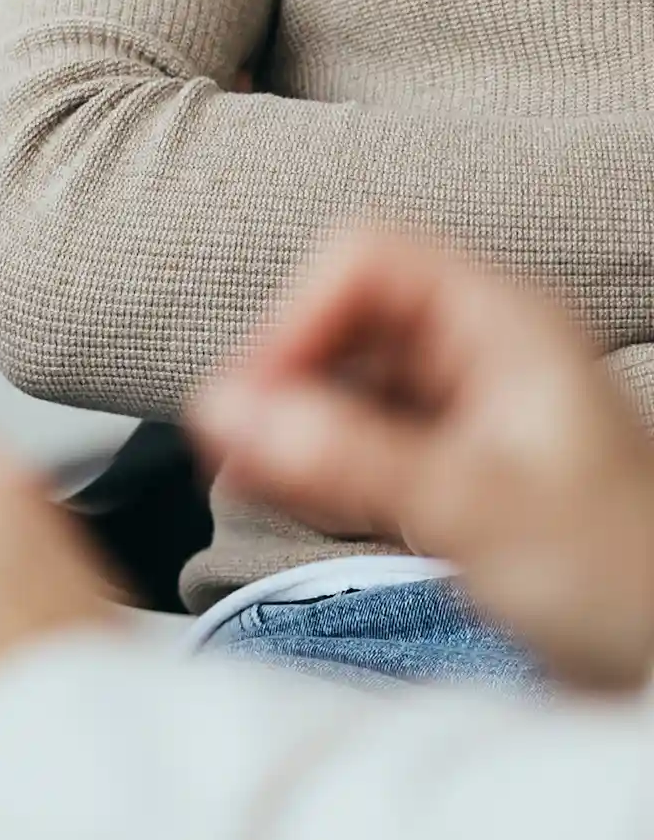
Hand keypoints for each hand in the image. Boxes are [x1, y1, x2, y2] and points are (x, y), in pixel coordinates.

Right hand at [188, 223, 653, 689]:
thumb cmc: (624, 577)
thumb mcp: (476, 507)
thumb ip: (347, 457)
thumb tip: (225, 413)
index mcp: (504, 324)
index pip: (366, 262)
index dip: (301, 317)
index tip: (258, 396)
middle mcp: (478, 352)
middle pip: (342, 318)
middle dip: (280, 375)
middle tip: (232, 444)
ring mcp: (460, 409)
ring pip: (338, 380)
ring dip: (284, 422)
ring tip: (240, 474)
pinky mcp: (443, 465)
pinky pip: (351, 437)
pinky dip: (307, 460)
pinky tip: (275, 491)